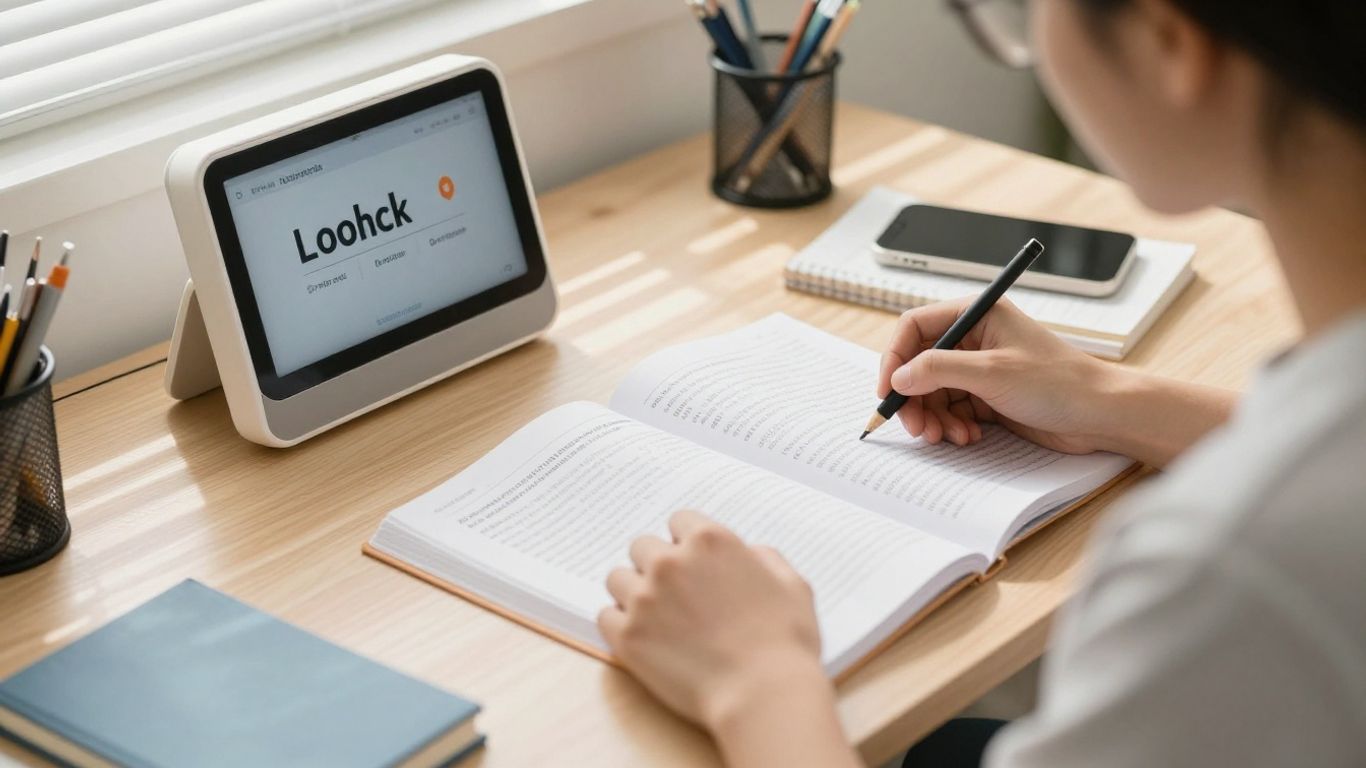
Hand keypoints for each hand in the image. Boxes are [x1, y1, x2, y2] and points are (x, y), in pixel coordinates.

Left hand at [598, 511, 824, 729]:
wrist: (763, 695)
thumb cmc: (785, 643)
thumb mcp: (792, 585)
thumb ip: (765, 558)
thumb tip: (748, 554)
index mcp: (709, 541)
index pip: (679, 521)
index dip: (686, 542)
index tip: (692, 562)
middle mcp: (670, 563)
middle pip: (642, 547)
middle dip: (657, 565)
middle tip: (675, 593)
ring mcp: (644, 599)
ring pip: (618, 578)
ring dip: (634, 592)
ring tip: (656, 616)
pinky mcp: (628, 636)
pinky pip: (605, 616)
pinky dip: (620, 624)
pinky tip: (643, 637)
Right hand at [877, 297, 1115, 452]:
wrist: (1102, 415)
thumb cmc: (1060, 383)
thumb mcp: (992, 372)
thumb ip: (938, 370)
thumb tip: (899, 377)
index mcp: (977, 315)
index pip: (915, 328)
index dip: (895, 358)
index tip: (888, 390)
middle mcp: (975, 339)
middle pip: (919, 365)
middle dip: (914, 398)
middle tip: (916, 428)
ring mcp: (981, 369)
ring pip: (933, 392)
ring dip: (933, 417)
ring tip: (947, 437)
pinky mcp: (988, 396)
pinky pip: (952, 410)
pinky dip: (952, 426)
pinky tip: (968, 437)